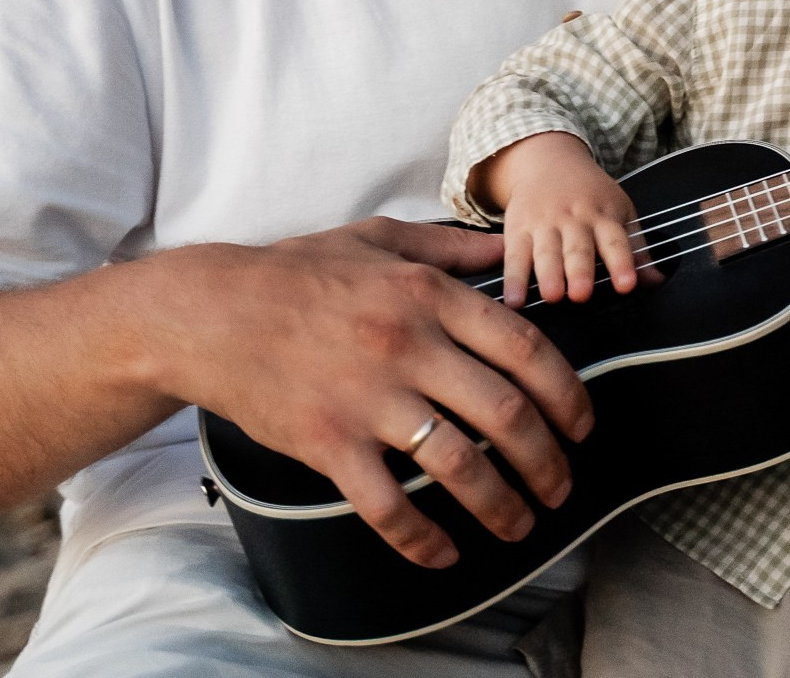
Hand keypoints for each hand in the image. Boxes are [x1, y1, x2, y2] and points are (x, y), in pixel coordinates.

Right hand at [146, 219, 591, 568]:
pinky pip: (387, 504)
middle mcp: (409, 346)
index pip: (526, 348)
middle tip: (561, 487)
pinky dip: (422, 538)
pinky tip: (443, 552)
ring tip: (519, 524)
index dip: (567, 395)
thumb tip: (506, 253)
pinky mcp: (327, 443)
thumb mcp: (379, 237)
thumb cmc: (295, 272)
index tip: (582, 426)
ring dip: (501, 505)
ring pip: (458, 465)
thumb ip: (450, 247)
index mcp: (430, 296)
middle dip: (547, 461)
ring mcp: (368, 398)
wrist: (208, 312)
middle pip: (506, 414)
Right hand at [478, 132, 643, 307]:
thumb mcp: (619, 211)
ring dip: (548, 274)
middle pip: (578, 248)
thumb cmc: (590, 194)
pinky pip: (515, 256)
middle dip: (580, 270)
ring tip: (552, 296)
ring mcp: (544, 224)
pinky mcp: (517, 229)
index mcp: (603, 216)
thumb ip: (637, 247)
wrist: (547, 160)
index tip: (627, 284)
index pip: (616, 241)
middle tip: (582, 294)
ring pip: (546, 252)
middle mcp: (574, 220)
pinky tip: (513, 299)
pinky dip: (513, 279)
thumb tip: (657, 281)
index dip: (623, 262)